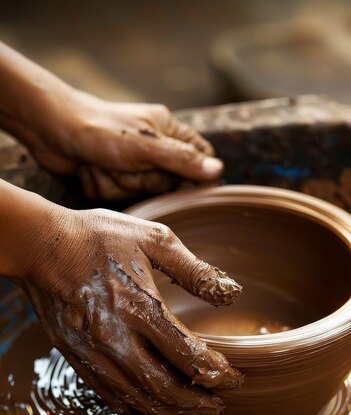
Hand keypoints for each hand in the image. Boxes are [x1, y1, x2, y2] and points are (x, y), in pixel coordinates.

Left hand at [9, 79, 222, 199]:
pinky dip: (101, 186)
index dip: (193, 177)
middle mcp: (152, 147)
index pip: (200, 158)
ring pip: (139, 193)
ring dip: (117, 184)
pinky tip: (89, 170)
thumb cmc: (98, 129)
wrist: (50, 129)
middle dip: (140, 181)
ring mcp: (131, 163)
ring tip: (101, 165)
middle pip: (167, 184)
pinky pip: (117, 196)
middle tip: (123, 165)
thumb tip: (217, 171)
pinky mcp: (112, 175)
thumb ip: (181, 160)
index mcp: (167, 131)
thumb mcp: (144, 147)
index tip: (178, 186)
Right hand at [17, 203, 242, 414]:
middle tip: (216, 408)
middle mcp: (116, 337)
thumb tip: (232, 293)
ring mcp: (92, 351)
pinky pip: (106, 392)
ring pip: (136, 398)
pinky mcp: (74, 355)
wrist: (39, 244)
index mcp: (140, 308)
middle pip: (164, 387)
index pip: (188, 355)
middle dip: (196, 403)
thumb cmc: (97, 236)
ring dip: (167, 414)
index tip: (234, 379)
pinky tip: (146, 409)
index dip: (217, 373)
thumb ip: (195, 269)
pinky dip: (132, 406)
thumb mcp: (153, 238)